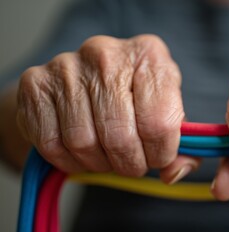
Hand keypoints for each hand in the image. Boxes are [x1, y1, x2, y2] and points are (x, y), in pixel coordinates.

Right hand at [17, 35, 198, 179]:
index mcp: (149, 55)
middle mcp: (107, 53)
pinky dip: (70, 161)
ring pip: (85, 143)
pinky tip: (82, 153)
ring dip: (100, 164)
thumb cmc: (134, 99)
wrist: (83, 81)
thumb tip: (173, 172)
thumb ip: (183, 146)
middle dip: (130, 163)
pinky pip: (52, 144)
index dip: (161, 152)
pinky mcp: (35, 83)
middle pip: (121, 136)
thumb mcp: (167, 112)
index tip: (158, 157)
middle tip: (132, 164)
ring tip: (107, 156)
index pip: (160, 122)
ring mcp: (67, 65)